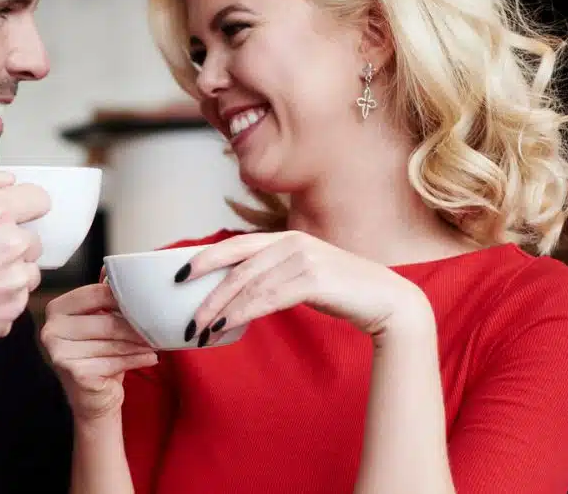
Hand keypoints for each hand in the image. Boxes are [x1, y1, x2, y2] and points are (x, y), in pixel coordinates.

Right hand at [0, 155, 49, 364]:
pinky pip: (18, 297)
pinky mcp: (12, 313)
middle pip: (33, 237)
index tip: (2, 215)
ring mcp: (15, 284)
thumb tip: (5, 179)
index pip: (39, 199)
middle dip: (10, 239)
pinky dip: (1, 296)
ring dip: (9, 269)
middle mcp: (13, 248)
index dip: (20, 203)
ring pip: (28, 268)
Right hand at [40, 283, 156, 421]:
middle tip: (156, 326)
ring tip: (155, 343)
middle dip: (135, 325)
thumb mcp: (99, 322)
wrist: (93, 398)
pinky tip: (149, 357)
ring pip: (112, 342)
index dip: (123, 298)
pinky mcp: (74, 372)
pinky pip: (114, 361)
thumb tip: (112, 268)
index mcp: (56, 309)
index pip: (95, 293)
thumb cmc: (97, 356)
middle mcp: (51, 329)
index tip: (144, 302)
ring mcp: (59, 353)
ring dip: (140, 343)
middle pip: (106, 320)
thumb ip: (103, 297)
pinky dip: (136, 359)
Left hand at [180, 231, 432, 346]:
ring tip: (202, 330)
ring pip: (248, 285)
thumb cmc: (343, 291)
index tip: (178, 276)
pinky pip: (267, 298)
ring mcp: (303, 258)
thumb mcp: (303, 274)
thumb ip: (274, 274)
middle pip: (236, 268)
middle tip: (187, 318)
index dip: (204, 258)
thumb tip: (236, 292)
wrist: (389, 301)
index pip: (235, 246)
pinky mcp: (313, 278)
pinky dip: (243, 313)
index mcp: (286, 238)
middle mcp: (291, 242)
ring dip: (220, 309)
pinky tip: (228, 326)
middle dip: (206, 293)